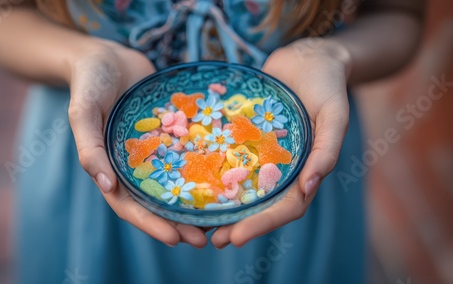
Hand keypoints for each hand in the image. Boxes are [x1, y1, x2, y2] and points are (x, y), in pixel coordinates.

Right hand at [67, 39, 206, 247]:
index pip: (129, 205)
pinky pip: (188, 153)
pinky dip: (203, 168)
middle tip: (206, 238)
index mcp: (111, 167)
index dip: (150, 224)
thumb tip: (106, 186)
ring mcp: (155, 150)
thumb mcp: (83, 111)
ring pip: (176, 183)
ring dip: (195, 202)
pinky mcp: (172, 133)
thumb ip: (90, 147)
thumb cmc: (89, 82)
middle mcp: (135, 165)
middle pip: (157, 202)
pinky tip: (225, 176)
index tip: (175, 239)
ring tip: (221, 218)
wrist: (108, 55)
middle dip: (179, 222)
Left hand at [212, 38, 351, 247]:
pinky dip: (215, 172)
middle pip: (260, 204)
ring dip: (223, 206)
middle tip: (211, 239)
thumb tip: (310, 187)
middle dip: (237, 224)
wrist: (307, 57)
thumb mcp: (335, 114)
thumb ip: (327, 149)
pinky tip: (193, 180)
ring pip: (243, 187)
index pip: (286, 207)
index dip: (262, 224)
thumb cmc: (326, 84)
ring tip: (196, 221)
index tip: (236, 237)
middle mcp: (282, 168)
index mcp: (306, 170)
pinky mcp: (246, 138)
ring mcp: (263, 154)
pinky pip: (230, 158)